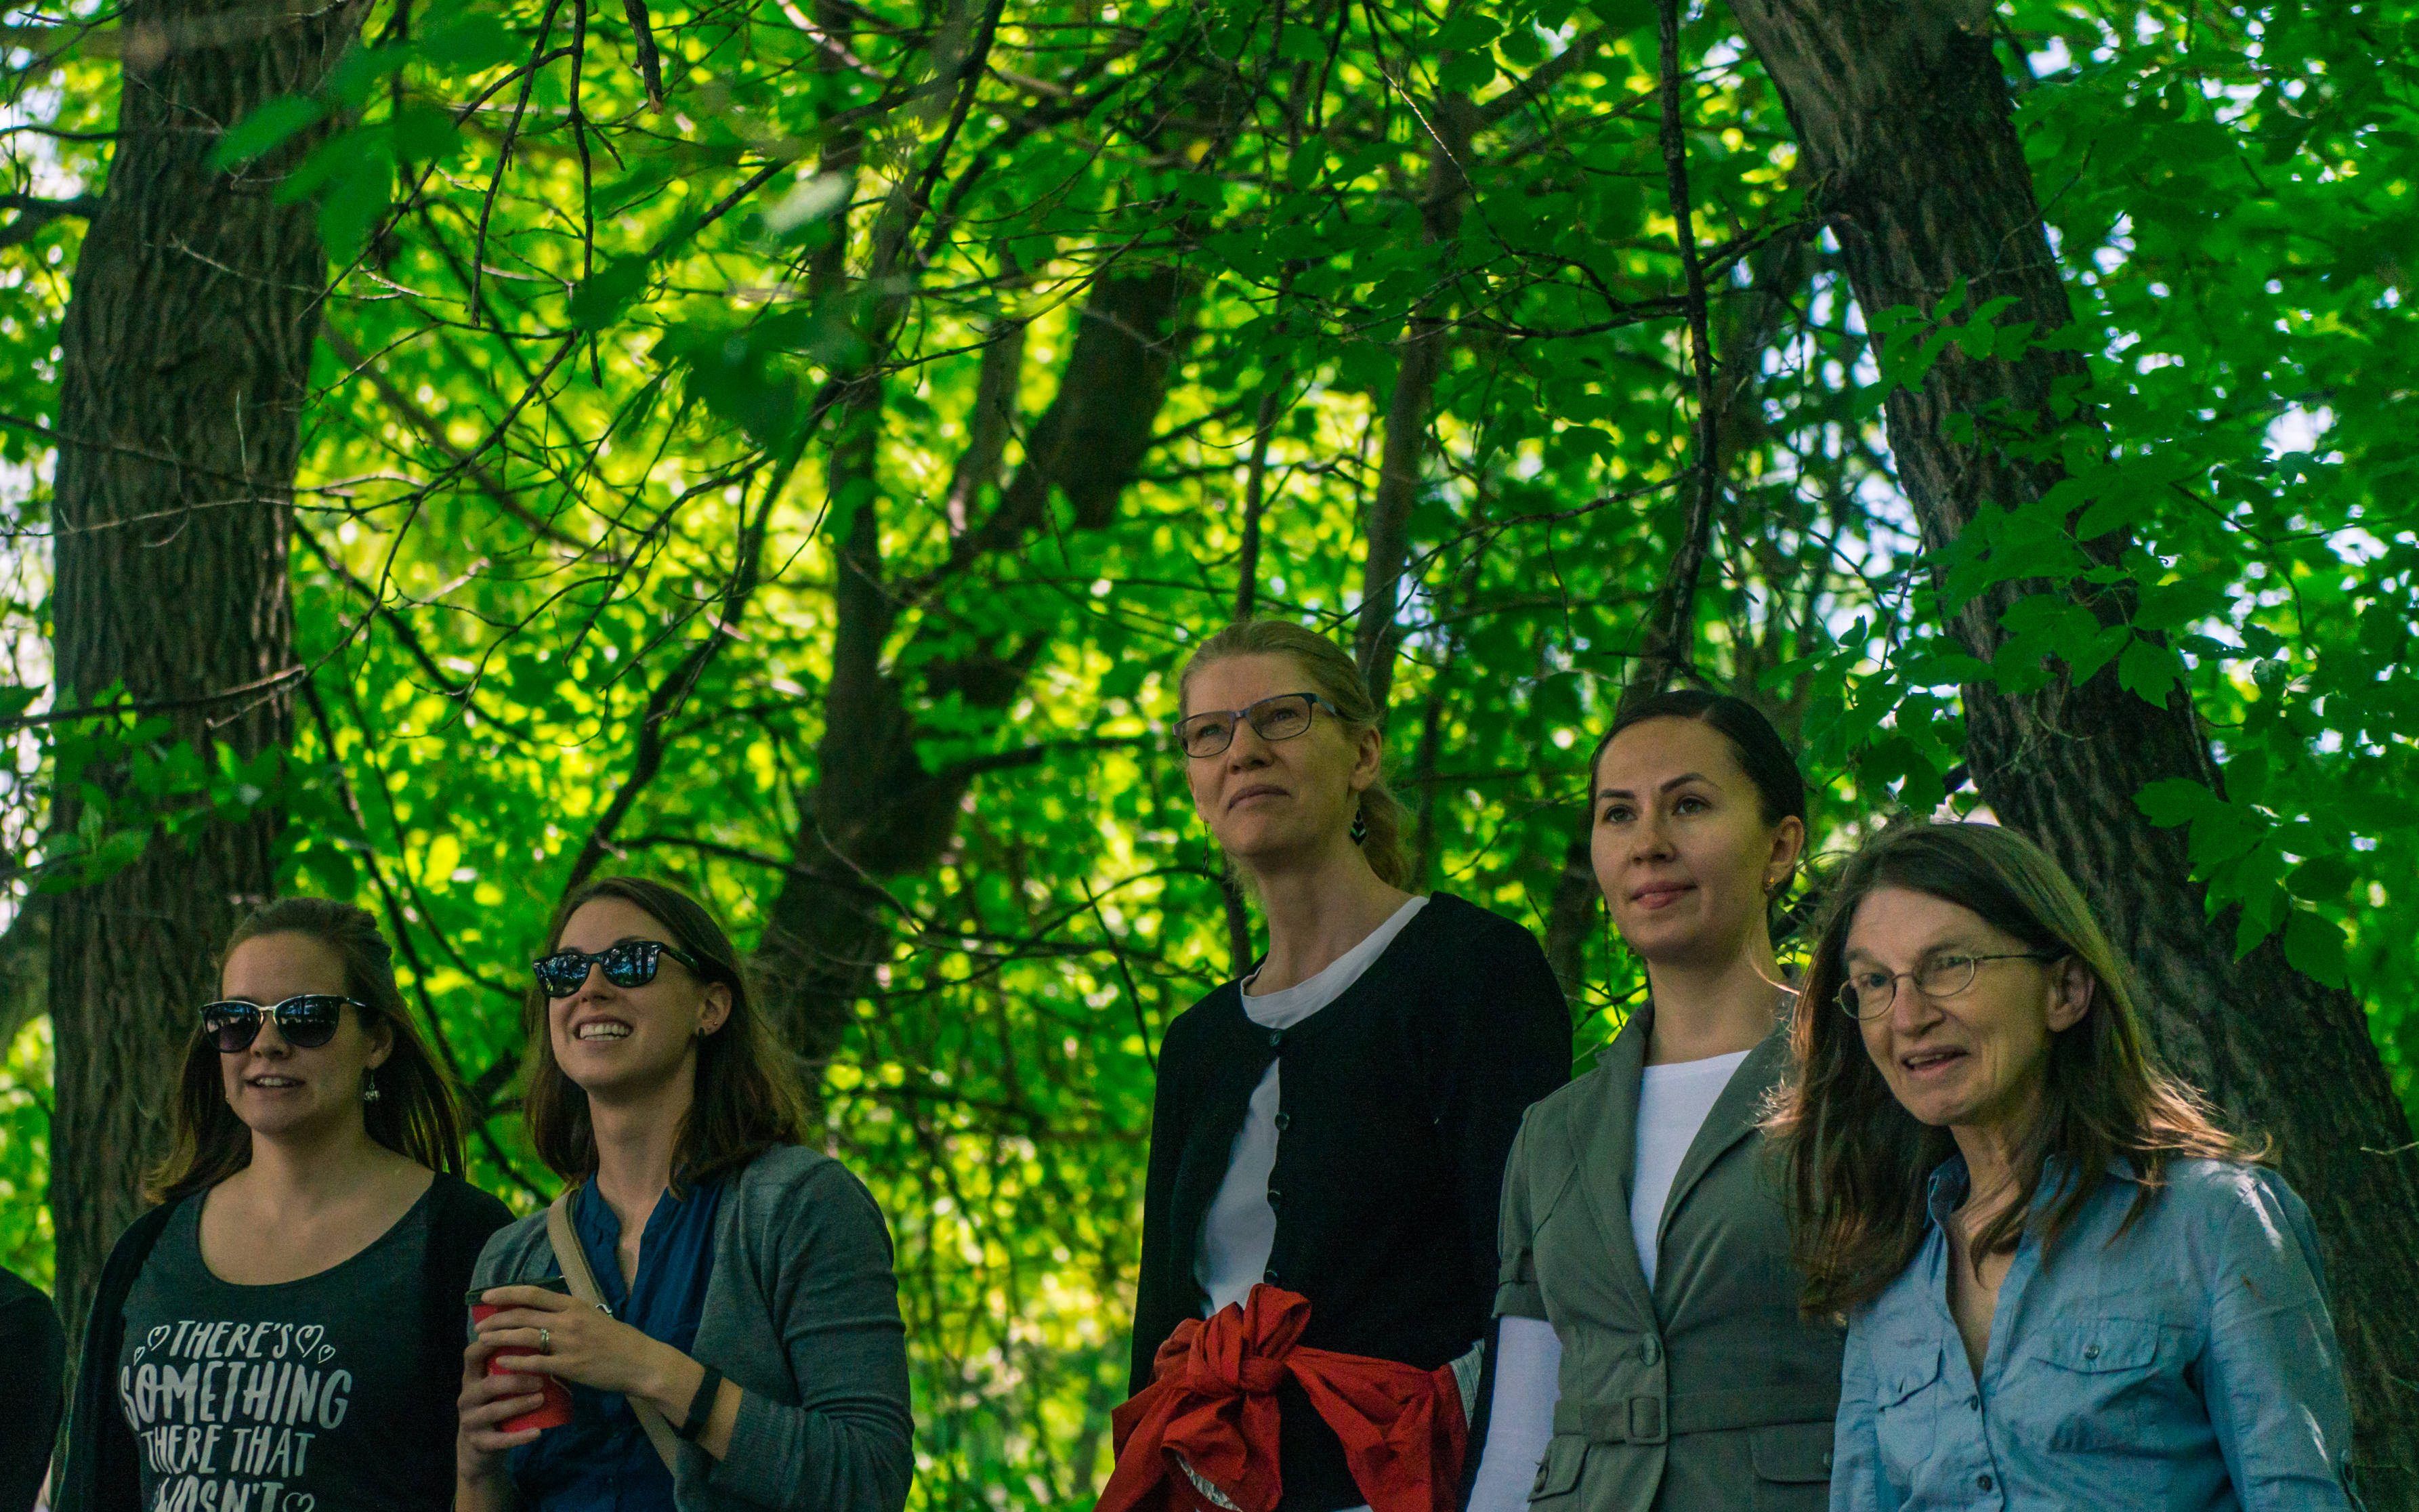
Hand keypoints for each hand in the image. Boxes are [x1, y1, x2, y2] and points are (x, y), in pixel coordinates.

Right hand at [457, 1336, 545, 1487]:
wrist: (479, 1447)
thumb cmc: (495, 1405)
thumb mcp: (495, 1385)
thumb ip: (507, 1367)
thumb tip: (543, 1341)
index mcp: (471, 1378)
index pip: (472, 1355)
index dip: (489, 1344)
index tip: (514, 1334)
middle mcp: (467, 1397)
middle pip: (489, 1385)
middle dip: (516, 1381)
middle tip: (541, 1380)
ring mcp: (470, 1420)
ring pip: (494, 1411)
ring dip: (519, 1404)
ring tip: (541, 1399)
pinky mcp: (477, 1442)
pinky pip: (499, 1440)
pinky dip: (519, 1437)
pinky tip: (537, 1433)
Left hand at [470, 1284, 693, 1410]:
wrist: (641, 1362)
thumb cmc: (619, 1340)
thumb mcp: (595, 1317)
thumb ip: (570, 1314)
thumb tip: (546, 1312)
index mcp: (575, 1305)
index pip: (534, 1293)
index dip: (507, 1293)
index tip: (487, 1295)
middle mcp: (569, 1321)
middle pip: (523, 1315)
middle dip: (496, 1318)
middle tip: (479, 1324)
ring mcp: (569, 1344)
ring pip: (525, 1337)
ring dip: (500, 1337)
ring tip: (482, 1340)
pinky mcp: (570, 1367)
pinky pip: (536, 1363)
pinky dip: (516, 1362)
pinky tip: (501, 1362)